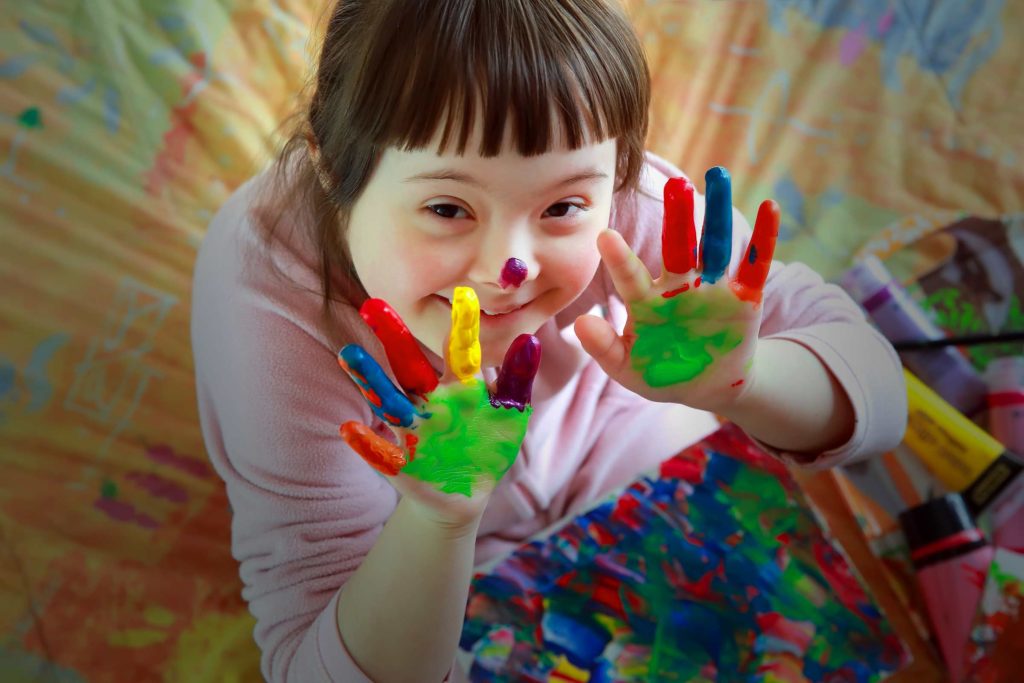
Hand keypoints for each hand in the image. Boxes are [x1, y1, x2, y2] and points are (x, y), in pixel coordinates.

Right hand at [337, 288, 540, 526]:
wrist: (467, 493)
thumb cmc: (489, 445)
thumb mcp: (510, 413)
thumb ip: (517, 379)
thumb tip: (529, 339)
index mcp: (459, 387)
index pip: (459, 351)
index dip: (462, 326)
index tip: (464, 292)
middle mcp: (430, 401)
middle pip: (410, 366)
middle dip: (394, 338)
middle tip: (373, 304)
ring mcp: (413, 430)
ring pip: (389, 400)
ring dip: (370, 379)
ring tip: (349, 353)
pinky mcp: (401, 463)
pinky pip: (380, 452)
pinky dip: (366, 443)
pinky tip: (349, 430)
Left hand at [574, 167, 779, 413]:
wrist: (706, 387)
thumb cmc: (660, 373)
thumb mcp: (628, 368)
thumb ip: (604, 348)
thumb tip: (579, 323)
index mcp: (647, 301)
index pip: (631, 277)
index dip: (619, 259)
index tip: (604, 236)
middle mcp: (679, 286)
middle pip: (677, 246)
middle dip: (677, 217)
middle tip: (674, 185)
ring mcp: (712, 288)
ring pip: (715, 245)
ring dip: (717, 213)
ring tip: (717, 176)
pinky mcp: (745, 297)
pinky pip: (755, 264)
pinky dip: (765, 237)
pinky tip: (770, 207)